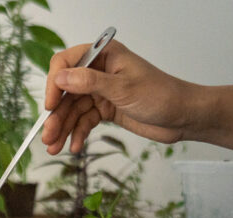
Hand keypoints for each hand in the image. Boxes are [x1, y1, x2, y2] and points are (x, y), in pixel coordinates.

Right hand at [41, 40, 195, 153]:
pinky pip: (84, 121)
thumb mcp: (124, 89)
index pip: (67, 63)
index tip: (51, 105)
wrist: (184, 117)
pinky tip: (74, 147)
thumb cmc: (162, 95)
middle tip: (47, 136)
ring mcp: (101, 91)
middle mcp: (99, 71)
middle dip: (56, 116)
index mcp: (104, 55)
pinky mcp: (106, 109)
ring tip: (54, 148)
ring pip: (73, 110)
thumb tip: (60, 78)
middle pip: (66, 92)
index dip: (55, 83)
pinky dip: (78, 134)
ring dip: (63, 129)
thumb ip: (90, 82)